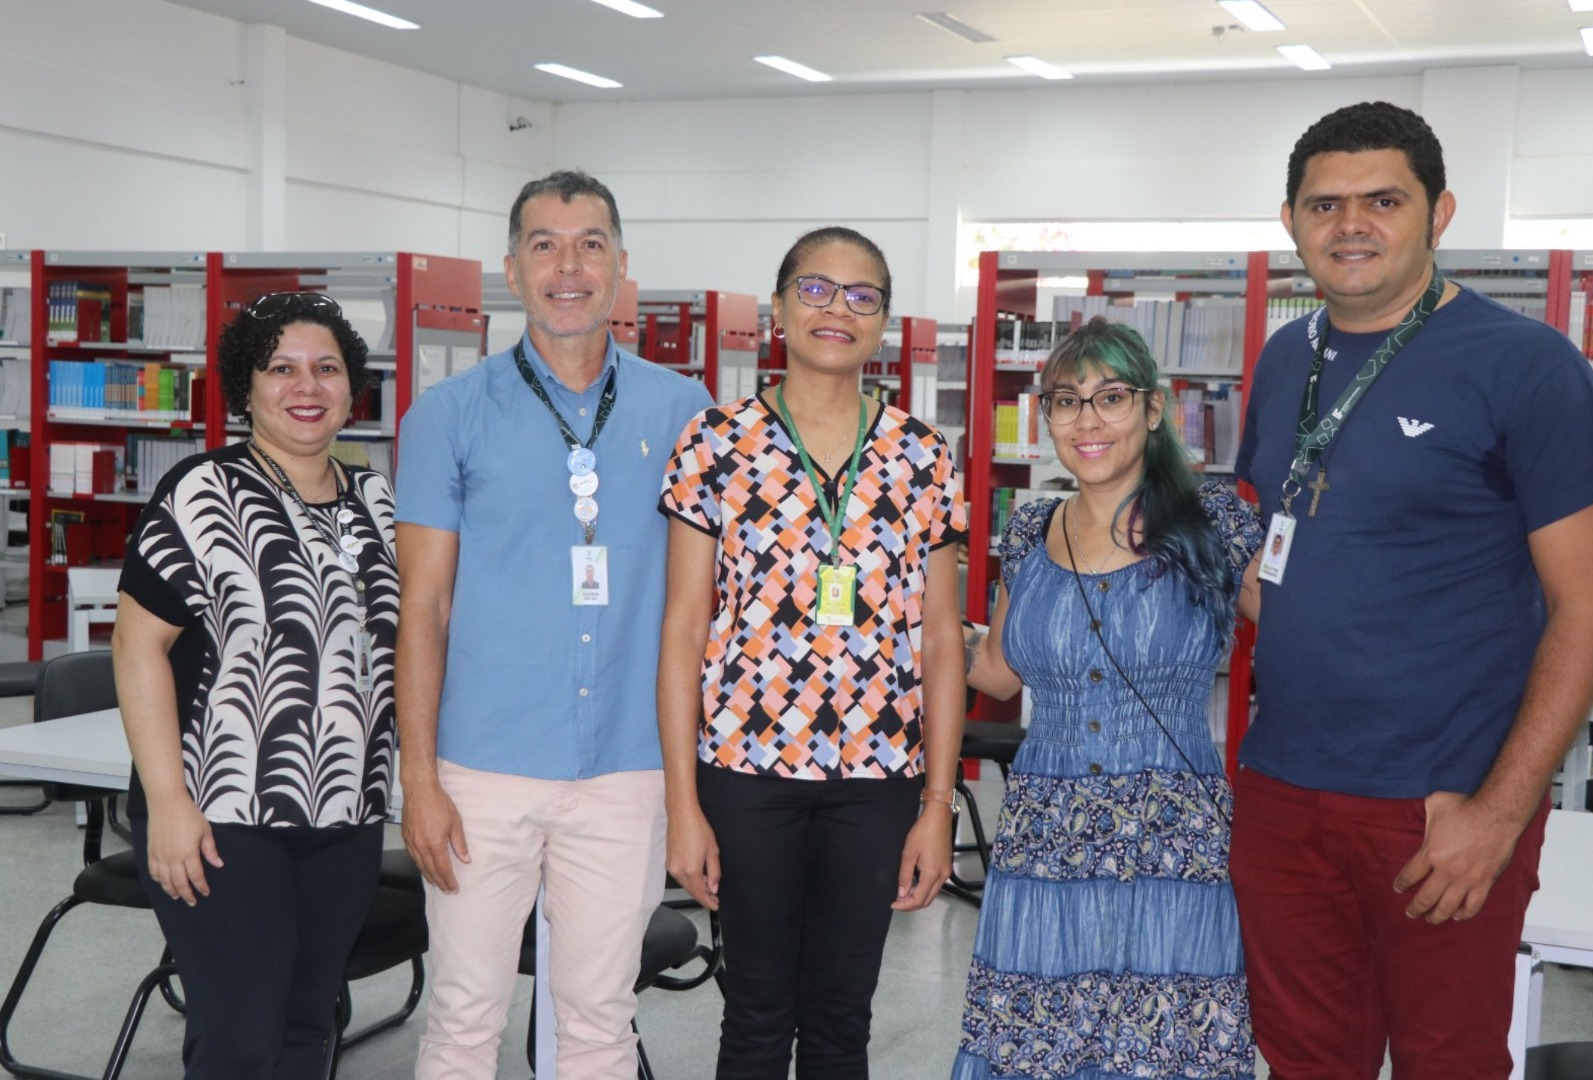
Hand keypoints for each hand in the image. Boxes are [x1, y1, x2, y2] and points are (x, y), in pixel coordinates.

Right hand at [145, 799, 222, 906]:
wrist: (166, 803)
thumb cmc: (188, 815)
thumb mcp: (205, 831)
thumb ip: (210, 850)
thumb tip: (218, 865)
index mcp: (188, 854)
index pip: (196, 876)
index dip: (201, 886)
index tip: (205, 893)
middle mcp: (172, 859)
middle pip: (179, 883)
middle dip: (187, 894)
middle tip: (192, 902)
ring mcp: (159, 856)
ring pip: (164, 881)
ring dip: (171, 890)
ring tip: (177, 896)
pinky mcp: (150, 852)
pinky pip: (153, 872)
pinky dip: (158, 880)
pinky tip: (163, 883)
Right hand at [401, 776, 468, 893]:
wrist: (419, 790)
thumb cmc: (440, 804)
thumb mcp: (455, 823)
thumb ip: (459, 843)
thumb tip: (466, 860)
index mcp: (435, 844)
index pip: (443, 868)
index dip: (448, 880)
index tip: (454, 889)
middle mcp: (421, 847)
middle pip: (430, 870)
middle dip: (439, 882)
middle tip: (446, 891)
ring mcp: (412, 843)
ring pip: (420, 865)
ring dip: (429, 876)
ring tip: (436, 883)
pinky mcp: (406, 837)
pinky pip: (413, 857)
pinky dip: (420, 865)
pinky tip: (424, 867)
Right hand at [666, 805, 720, 910]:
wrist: (681, 815)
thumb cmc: (698, 829)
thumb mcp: (712, 851)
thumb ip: (714, 872)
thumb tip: (713, 887)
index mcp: (691, 870)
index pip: (700, 893)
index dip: (708, 901)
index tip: (716, 905)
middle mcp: (678, 872)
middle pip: (692, 891)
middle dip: (703, 896)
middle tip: (715, 898)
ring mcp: (671, 867)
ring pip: (686, 885)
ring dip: (697, 888)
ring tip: (709, 888)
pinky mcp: (668, 862)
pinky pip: (680, 878)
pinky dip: (690, 881)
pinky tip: (699, 878)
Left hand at [892, 804, 953, 910]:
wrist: (938, 818)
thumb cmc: (923, 832)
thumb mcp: (909, 853)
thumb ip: (905, 875)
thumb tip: (902, 892)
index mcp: (932, 874)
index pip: (919, 899)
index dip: (905, 905)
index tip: (894, 904)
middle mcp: (942, 876)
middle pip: (927, 900)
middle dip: (911, 904)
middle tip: (897, 901)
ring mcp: (946, 872)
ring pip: (932, 893)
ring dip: (918, 897)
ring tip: (903, 894)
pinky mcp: (946, 867)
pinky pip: (935, 885)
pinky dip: (924, 889)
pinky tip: (914, 885)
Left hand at [1392, 791, 1521, 923]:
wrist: (1497, 814)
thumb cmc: (1466, 807)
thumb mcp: (1434, 805)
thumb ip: (1423, 814)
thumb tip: (1417, 812)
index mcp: (1431, 853)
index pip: (1410, 875)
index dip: (1402, 884)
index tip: (1398, 889)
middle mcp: (1447, 871)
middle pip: (1426, 897)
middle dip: (1415, 908)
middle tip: (1410, 913)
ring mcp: (1467, 879)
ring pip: (1448, 906)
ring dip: (1437, 916)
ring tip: (1430, 919)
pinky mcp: (1485, 881)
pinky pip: (1474, 905)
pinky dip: (1465, 913)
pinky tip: (1458, 916)